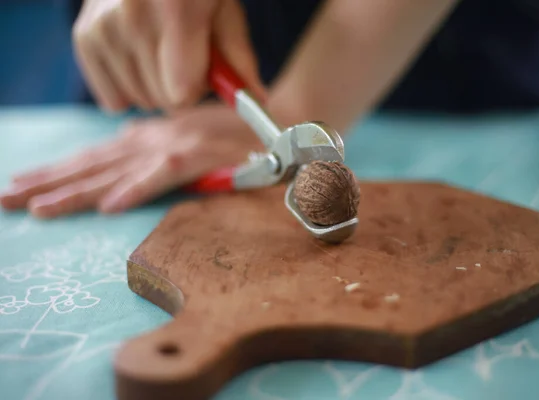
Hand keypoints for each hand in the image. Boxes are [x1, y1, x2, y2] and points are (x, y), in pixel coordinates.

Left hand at [0, 105, 261, 217]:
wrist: (276, 126)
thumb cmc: (231, 137)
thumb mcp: (188, 144)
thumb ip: (157, 155)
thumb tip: (126, 162)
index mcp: (147, 139)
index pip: (94, 158)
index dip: (57, 173)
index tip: (22, 186)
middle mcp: (151, 140)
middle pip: (92, 165)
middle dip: (47, 184)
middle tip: (5, 200)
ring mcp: (171, 147)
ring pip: (116, 172)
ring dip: (77, 192)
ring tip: (37, 210)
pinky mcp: (197, 157)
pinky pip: (162, 176)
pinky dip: (135, 189)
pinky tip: (107, 206)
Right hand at [72, 0, 264, 112]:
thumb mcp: (223, 8)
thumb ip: (237, 56)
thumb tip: (256, 100)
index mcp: (175, 10)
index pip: (181, 94)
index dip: (199, 86)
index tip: (203, 65)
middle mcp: (131, 19)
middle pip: (162, 101)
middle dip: (180, 85)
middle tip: (182, 50)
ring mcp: (102, 28)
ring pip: (140, 101)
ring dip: (156, 85)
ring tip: (160, 47)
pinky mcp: (85, 37)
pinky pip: (113, 99)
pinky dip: (129, 86)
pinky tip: (138, 57)